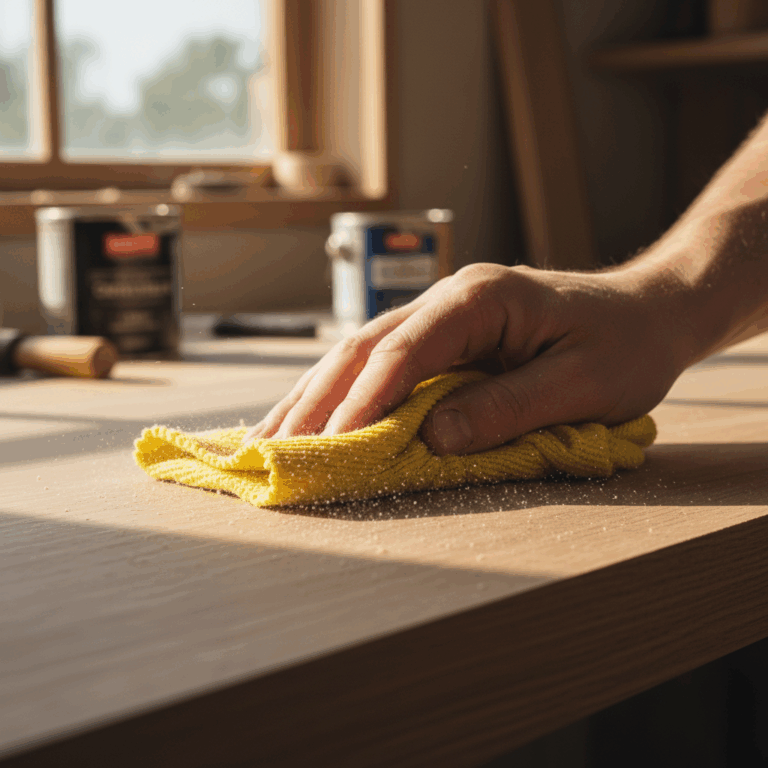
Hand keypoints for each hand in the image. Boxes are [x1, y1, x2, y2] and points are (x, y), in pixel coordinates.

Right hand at [243, 263, 690, 454]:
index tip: (329, 448)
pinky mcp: (443, 338)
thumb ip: (509, 408)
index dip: (363, 402)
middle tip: (274, 451)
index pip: (404, 351)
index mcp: (480, 299)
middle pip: (364, 348)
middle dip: (317, 401)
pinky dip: (342, 394)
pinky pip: (380, 365)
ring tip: (271, 437)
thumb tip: (433, 438)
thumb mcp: (582, 383)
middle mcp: (448, 299)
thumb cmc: (625, 346)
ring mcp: (441, 315)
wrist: (647, 312)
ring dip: (315, 397)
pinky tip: (314, 416)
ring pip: (360, 354)